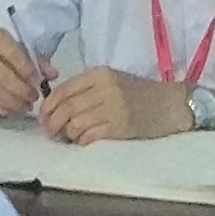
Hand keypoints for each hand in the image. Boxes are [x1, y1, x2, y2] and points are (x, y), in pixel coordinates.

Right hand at [0, 27, 44, 119]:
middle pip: (2, 75)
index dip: (26, 69)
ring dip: (13, 102)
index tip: (38, 82)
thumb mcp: (15, 48)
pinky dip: (0, 108)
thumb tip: (53, 74)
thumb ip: (36, 60)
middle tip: (33, 98)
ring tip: (25, 106)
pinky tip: (10, 110)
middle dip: (21, 90)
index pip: (12, 52)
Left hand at [38, 66, 186, 144]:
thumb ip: (85, 90)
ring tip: (70, 138)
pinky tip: (85, 141)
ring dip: (68, 134)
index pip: (63, 90)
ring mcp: (114, 107)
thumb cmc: (139, 93)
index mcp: (99, 74)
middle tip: (52, 133)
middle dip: (53, 124)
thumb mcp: (111, 81)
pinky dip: (82, 141)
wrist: (171, 104)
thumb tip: (55, 107)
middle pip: (66, 108)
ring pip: (75, 124)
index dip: (48, 107)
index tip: (43, 118)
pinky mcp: (121, 126)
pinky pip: (90, 136)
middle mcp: (105, 88)